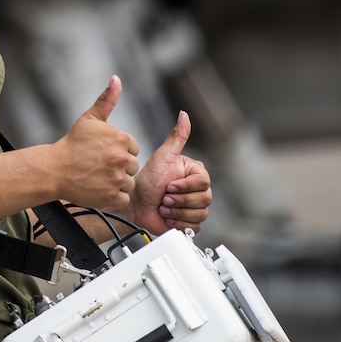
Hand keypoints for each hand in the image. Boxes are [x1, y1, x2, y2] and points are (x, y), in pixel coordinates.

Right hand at [53, 75, 138, 209]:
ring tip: (97, 177)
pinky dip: (113, 197)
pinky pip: (123, 198)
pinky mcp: (111, 196)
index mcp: (121, 138)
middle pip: (132, 166)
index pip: (133, 149)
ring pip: (129, 183)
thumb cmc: (72, 144)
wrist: (53, 169)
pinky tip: (98, 188)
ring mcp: (116, 178)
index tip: (102, 154)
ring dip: (116, 182)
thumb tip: (116, 78)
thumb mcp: (89, 119)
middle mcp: (121, 158)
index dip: (119, 151)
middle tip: (98, 166)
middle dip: (118, 167)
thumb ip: (107, 100)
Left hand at [129, 110, 211, 234]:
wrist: (135, 205)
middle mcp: (198, 190)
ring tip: (163, 206)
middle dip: (179, 200)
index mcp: (195, 173)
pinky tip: (167, 217)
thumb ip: (176, 137)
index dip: (185, 187)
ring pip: (200, 213)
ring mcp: (195, 207)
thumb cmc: (147, 180)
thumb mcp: (162, 157)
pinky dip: (179, 223)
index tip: (169, 186)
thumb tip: (184, 114)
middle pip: (204, 199)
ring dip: (177, 212)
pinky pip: (195, 227)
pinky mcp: (190, 223)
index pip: (203, 182)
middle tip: (164, 198)